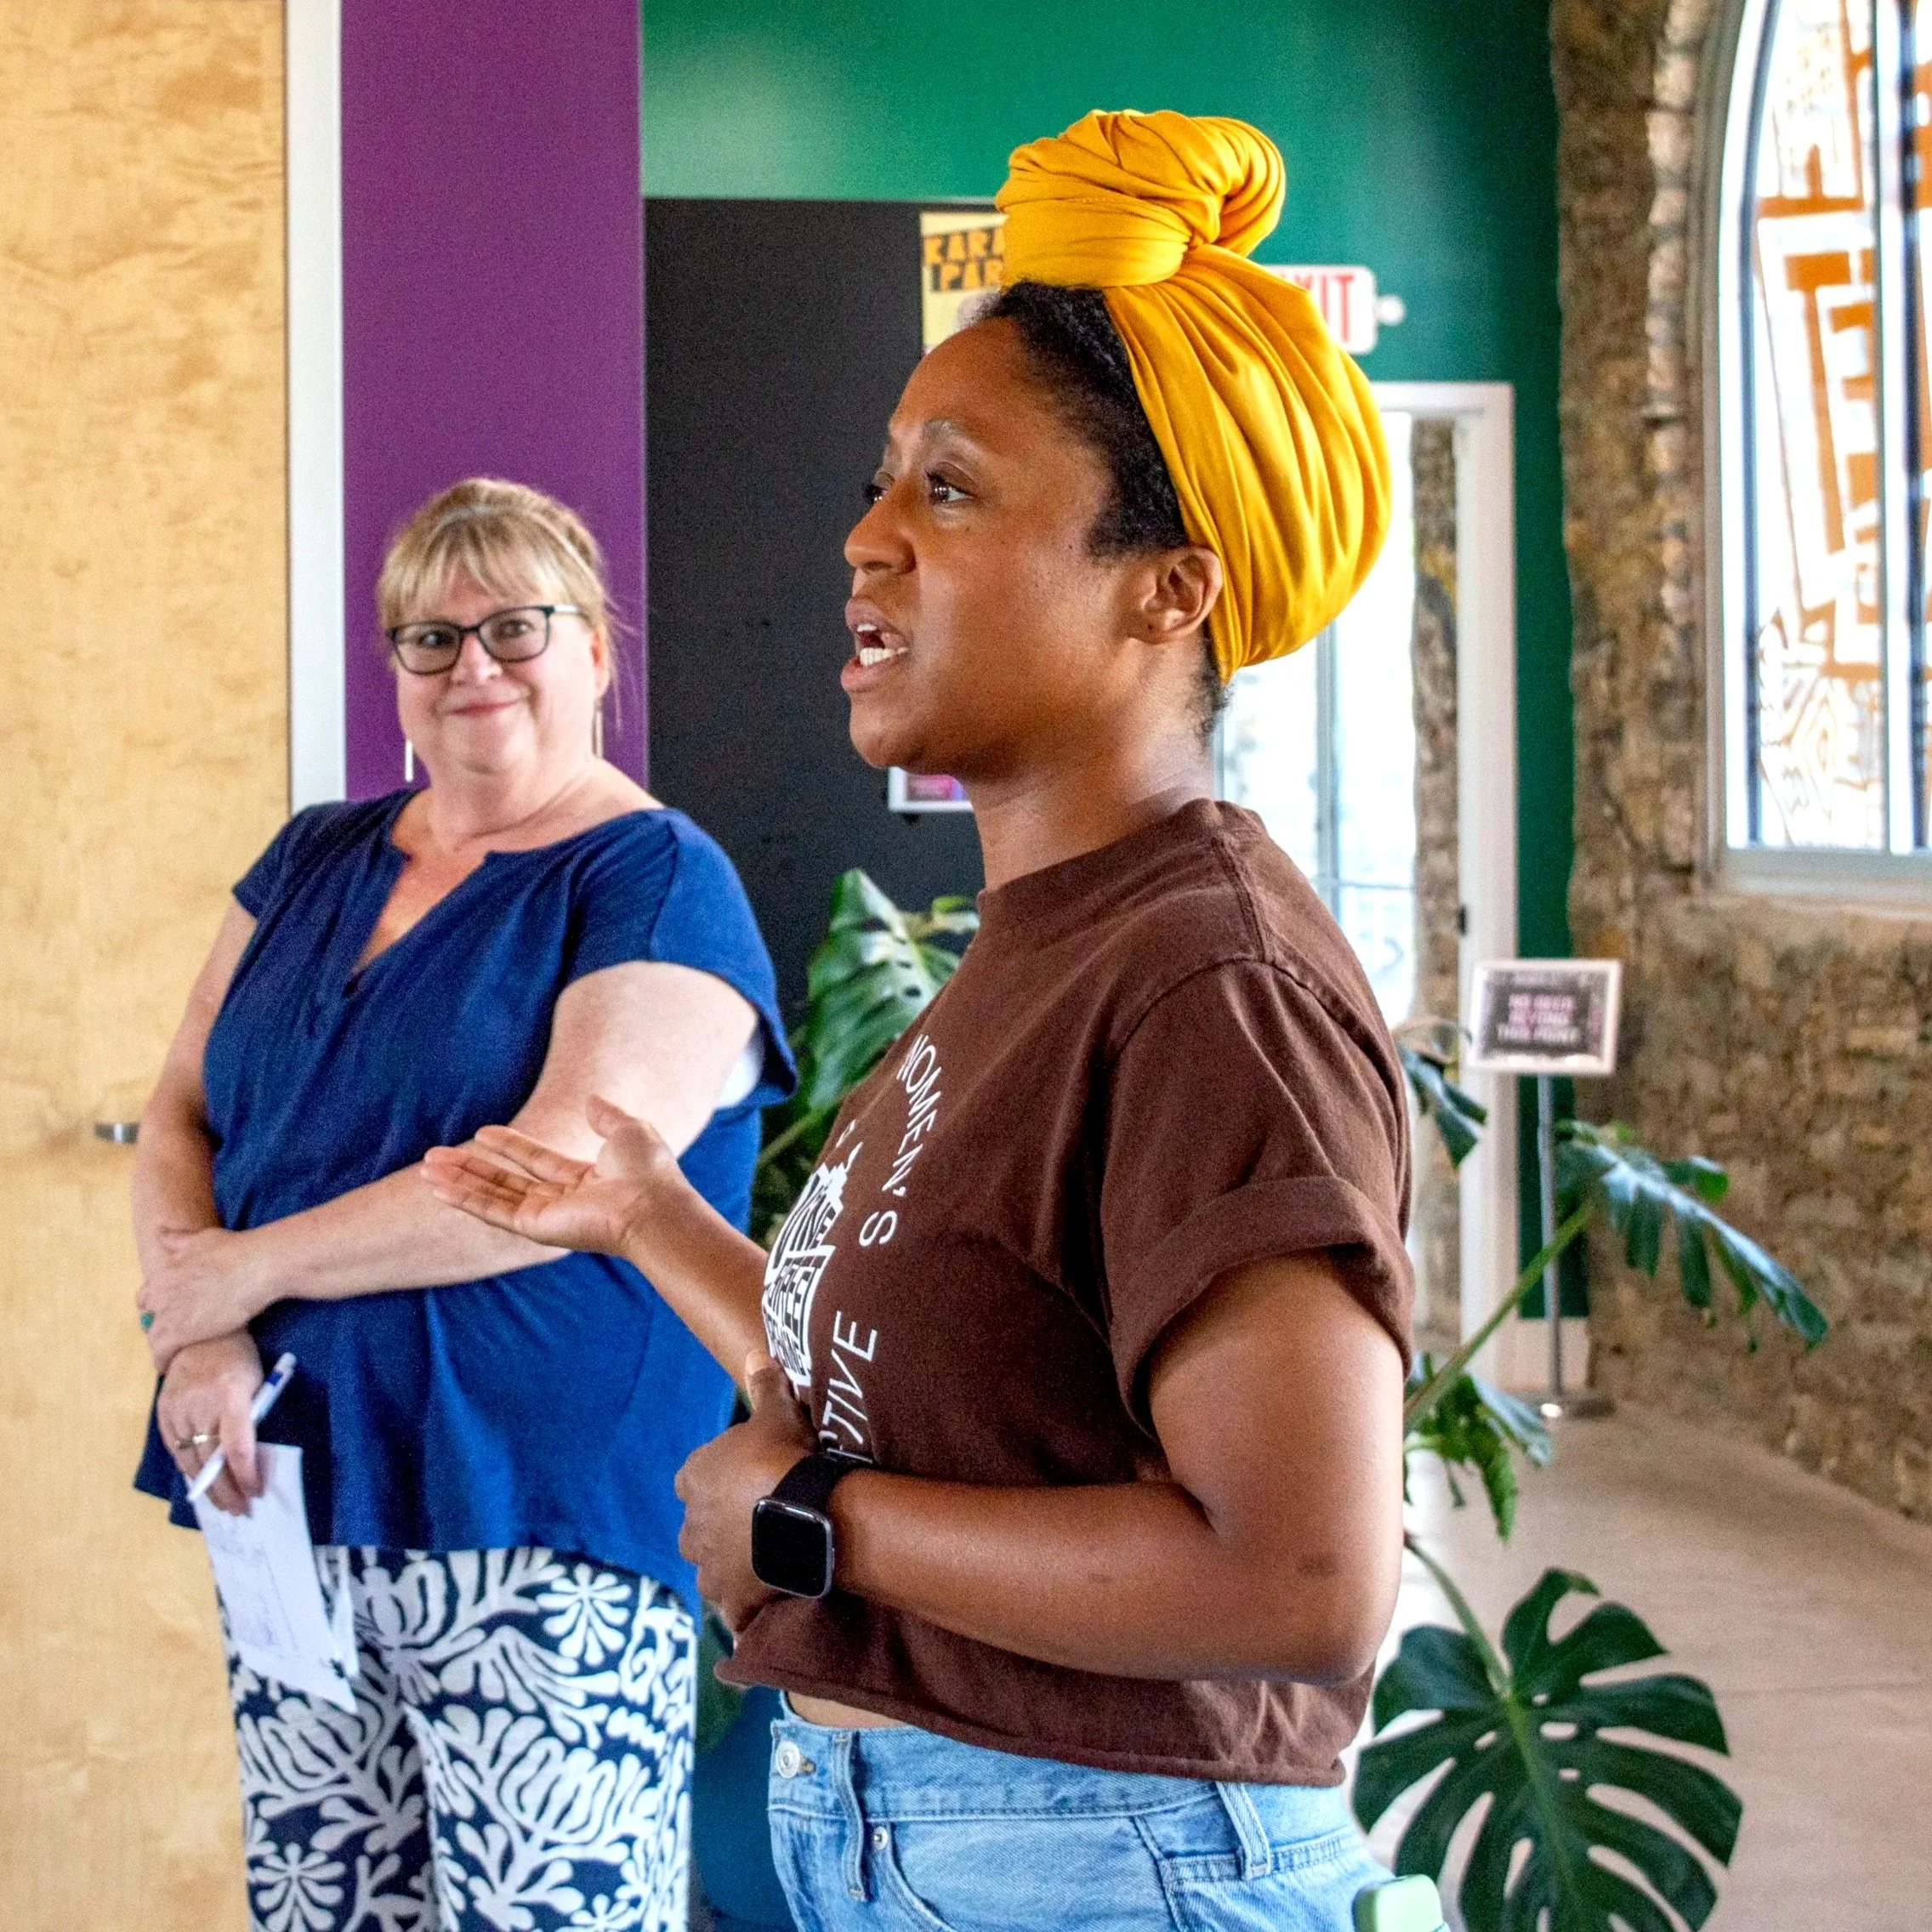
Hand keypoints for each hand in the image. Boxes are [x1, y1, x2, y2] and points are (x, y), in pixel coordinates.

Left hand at [138, 1226, 269, 1371]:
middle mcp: (161, 1293)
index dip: (157, 1307)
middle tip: (176, 1335)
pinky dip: (163, 1361)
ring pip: (154, 1338)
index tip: (169, 1313)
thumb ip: (178, 1240)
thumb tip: (161, 1234)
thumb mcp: (202, 1239)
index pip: (146, 1297)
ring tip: (173, 1354)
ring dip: (162, 1346)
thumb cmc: (236, 1249)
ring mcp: (169, 1313)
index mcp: (165, 1272)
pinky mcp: (181, 1332)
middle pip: (149, 1319)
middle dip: (159, 1327)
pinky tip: (169, 1366)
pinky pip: (161, 1353)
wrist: (256, 1265)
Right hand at [155, 1332, 265, 1515]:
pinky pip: (176, 1450)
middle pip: (211, 1460)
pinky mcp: (163, 1413)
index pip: (237, 1446)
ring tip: (222, 1504)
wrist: (198, 1333)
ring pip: (191, 1460)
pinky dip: (189, 1469)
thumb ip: (252, 1415)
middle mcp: (199, 1406)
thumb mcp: (256, 1380)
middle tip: (241, 1510)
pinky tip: (200, 1483)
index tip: (255, 1491)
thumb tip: (250, 1457)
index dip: (245, 1473)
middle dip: (227, 1490)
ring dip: (207, 1487)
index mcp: (229, 1395)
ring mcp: (177, 1411)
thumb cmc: (238, 1356)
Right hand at [422, 1094, 689, 1261]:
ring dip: (458, 1183)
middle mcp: (563, 1202)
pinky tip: (436, 1187)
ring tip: (426, 1168)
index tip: (482, 1132)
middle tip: (435, 1155)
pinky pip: (492, 1210)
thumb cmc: (649, 1172)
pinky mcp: (535, 1228)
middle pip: (506, 1181)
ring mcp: (547, 1217)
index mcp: (586, 1180)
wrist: (653, 1206)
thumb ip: (606, 1116)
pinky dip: (463, 1198)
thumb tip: (592, 1098)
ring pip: (492, 1196)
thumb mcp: (629, 1131)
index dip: (509, 1146)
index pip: (537, 1161)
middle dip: (470, 1168)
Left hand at [675, 1354, 817, 1629]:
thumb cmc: (781, 1456)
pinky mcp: (732, 1599)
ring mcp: (710, 1567)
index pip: (690, 1480)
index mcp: (695, 1478)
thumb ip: (765, 1385)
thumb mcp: (777, 1413)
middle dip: (717, 1529)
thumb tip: (755, 1351)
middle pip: (696, 1529)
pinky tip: (765, 1604)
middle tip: (755, 1523)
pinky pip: (734, 1610)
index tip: (740, 1480)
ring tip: (763, 1563)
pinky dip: (745, 1609)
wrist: (802, 1512)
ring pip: (710, 1571)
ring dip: (729, 1568)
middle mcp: (692, 1526)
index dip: (713, 1480)